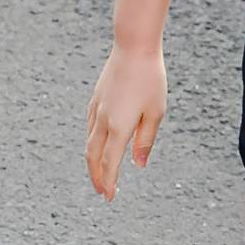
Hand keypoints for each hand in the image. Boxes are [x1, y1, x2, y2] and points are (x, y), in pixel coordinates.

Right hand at [88, 44, 167, 199]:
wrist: (133, 48)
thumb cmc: (150, 79)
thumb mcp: (156, 112)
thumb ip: (146, 140)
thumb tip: (139, 163)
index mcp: (119, 127)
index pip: (110, 163)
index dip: (109, 182)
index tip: (110, 197)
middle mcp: (103, 121)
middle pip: (93, 157)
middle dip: (97, 177)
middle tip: (102, 192)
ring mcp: (96, 109)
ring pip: (89, 142)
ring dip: (92, 162)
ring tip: (99, 173)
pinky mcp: (96, 99)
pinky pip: (90, 127)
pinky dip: (91, 142)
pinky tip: (96, 144)